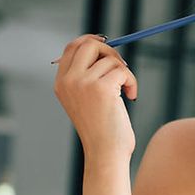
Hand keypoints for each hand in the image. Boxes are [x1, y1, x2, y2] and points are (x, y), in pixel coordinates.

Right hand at [53, 35, 138, 160]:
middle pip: (88, 44)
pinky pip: (123, 71)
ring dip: (125, 73)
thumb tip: (103, 46)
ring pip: (111, 59)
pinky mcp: (101, 88)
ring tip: (126, 92)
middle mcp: (69, 81)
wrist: (105, 153)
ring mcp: (83, 83)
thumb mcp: (87, 99)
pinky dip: (132, 82)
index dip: (90, 41)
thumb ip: (88, 75)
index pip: (71, 47)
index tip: (107, 45)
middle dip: (110, 51)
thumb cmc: (102, 129)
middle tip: (122, 67)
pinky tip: (131, 97)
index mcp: (61, 83)